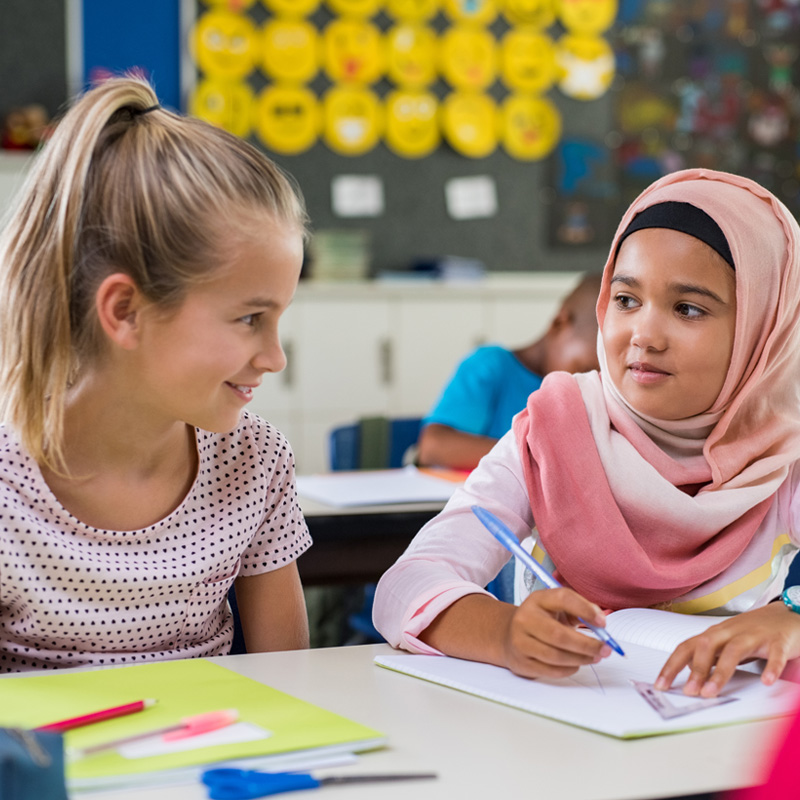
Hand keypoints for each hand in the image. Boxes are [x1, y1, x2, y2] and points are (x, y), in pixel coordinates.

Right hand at [502, 587, 611, 678]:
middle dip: (587, 644)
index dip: (584, 609)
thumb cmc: (541, 620)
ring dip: (581, 659)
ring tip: (594, 657)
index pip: (562, 598)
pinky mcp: (521, 662)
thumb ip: (579, 610)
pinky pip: (551, 671)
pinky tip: (576, 664)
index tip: (603, 622)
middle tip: (605, 649)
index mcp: (537, 600)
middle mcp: (525, 618)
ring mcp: (520, 642)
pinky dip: (569, 669)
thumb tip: (601, 623)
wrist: (508, 635)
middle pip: (558, 635)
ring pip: (556, 656)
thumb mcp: (556, 607)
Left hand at [655, 603, 799, 696]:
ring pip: (734, 650)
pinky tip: (766, 681)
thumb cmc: (754, 630)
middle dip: (696, 670)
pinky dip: (770, 668)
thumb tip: (688, 669)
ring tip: (711, 692)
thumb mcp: (727, 641)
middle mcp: (731, 631)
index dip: (672, 665)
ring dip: (721, 672)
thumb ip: (710, 654)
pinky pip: (774, 654)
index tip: (660, 684)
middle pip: (707, 646)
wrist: (787, 614)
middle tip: (689, 692)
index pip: (686, 647)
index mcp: (715, 633)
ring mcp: (754, 635)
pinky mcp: (778, 641)